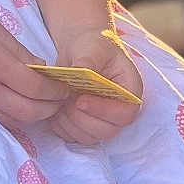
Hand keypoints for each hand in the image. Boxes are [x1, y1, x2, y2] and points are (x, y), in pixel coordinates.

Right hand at [0, 5, 70, 133]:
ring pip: (14, 120)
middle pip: (29, 112)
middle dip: (50, 108)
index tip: (66, 85)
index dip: (56, 90)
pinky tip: (20, 104)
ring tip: (45, 103)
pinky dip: (15, 115)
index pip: (36, 87)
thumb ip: (19, 51)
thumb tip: (41, 69)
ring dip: (34, 115)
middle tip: (61, 99)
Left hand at [47, 25, 142, 145]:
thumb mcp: (92, 48)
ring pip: (90, 137)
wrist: (81, 50)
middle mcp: (120, 110)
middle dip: (82, 118)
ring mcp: (104, 120)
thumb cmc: (92, 46)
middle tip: (66, 99)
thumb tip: (81, 72)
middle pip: (107, 130)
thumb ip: (88, 62)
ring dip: (70, 124)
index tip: (80, 100)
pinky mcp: (87, 125)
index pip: (125, 113)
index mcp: (130, 91)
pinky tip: (54, 110)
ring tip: (59, 102)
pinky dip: (62, 128)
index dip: (103, 111)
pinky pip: (75, 137)